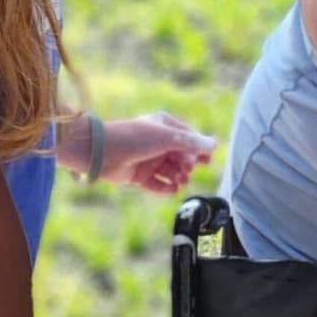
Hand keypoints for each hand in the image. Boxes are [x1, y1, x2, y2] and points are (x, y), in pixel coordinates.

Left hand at [97, 112, 214, 194]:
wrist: (101, 151)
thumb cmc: (134, 137)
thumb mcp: (167, 137)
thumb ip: (192, 142)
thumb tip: (215, 144)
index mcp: (164, 126)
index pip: (189, 138)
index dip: (199, 149)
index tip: (206, 161)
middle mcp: (157, 142)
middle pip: (182, 156)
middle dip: (188, 164)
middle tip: (187, 170)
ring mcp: (148, 159)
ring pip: (172, 170)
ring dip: (179, 177)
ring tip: (181, 181)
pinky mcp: (139, 175)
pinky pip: (158, 184)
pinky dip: (166, 188)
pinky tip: (172, 190)